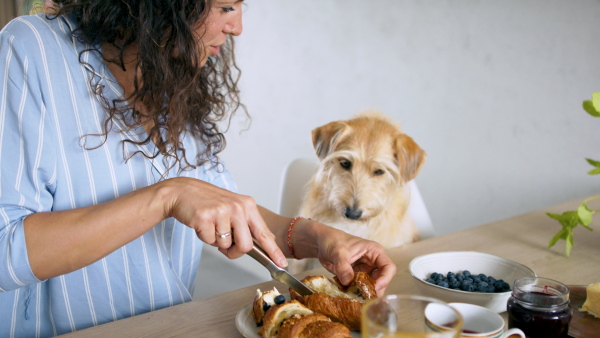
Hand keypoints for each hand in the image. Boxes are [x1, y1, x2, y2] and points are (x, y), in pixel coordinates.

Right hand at [160, 177, 286, 266]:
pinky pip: (209, 240)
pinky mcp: (206, 218)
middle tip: (225, 244)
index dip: (273, 250)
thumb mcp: (232, 208)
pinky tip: (201, 223)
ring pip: (225, 245)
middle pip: (245, 246)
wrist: (182, 192)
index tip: (281, 263)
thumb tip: (255, 246)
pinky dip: (204, 236)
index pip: (264, 232)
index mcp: (247, 205)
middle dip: (234, 251)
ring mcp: (222, 212)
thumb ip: (244, 225)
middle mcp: (238, 207)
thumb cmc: (207, 202)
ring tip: (210, 224)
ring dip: (216, 241)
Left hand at [315, 227, 395, 296]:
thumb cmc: (333, 241)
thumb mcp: (338, 252)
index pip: (388, 267)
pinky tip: (350, 298)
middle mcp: (372, 263)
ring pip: (371, 286)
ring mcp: (364, 271)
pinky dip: (356, 294)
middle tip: (364, 298)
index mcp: (374, 252)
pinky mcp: (356, 278)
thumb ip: (343, 266)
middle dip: (375, 290)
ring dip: (365, 294)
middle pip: (382, 280)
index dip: (385, 279)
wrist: (322, 243)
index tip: (374, 288)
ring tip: (357, 299)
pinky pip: (360, 289)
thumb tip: (348, 281)